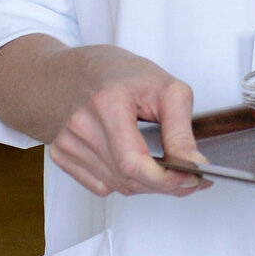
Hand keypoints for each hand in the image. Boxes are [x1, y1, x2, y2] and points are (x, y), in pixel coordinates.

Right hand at [47, 46, 209, 198]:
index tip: (190, 180)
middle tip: (187, 177)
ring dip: (144, 183)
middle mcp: (81, 125)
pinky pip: (100, 185)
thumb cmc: (117, 73)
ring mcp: (67, 142)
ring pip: (117, 186)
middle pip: (128, 179)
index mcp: (107, 103)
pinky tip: (129, 158)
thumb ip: (180, 131)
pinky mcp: (60, 155)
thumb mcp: (163, 88)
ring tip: (160, 164)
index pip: (133, 163)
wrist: (69, 69)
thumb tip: (195, 164)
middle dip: (163, 183)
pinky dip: (121, 180)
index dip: (165, 179)